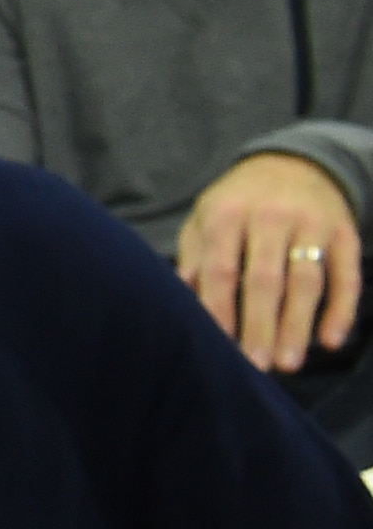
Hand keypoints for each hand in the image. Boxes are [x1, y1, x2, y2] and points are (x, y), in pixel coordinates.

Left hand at [180, 152, 361, 372]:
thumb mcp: (205, 216)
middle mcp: (270, 216)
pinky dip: (341, 309)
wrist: (293, 163)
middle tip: (256, 365)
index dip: (219, 309)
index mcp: (227, 213)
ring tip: (289, 363)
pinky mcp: (344, 232)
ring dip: (298, 325)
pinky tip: (330, 340)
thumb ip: (193, 254)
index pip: (221, 269)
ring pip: (307, 281)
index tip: (218, 346)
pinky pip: (346, 275)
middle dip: (259, 326)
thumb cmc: (238, 201)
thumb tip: (182, 298)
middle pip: (265, 279)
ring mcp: (311, 223)